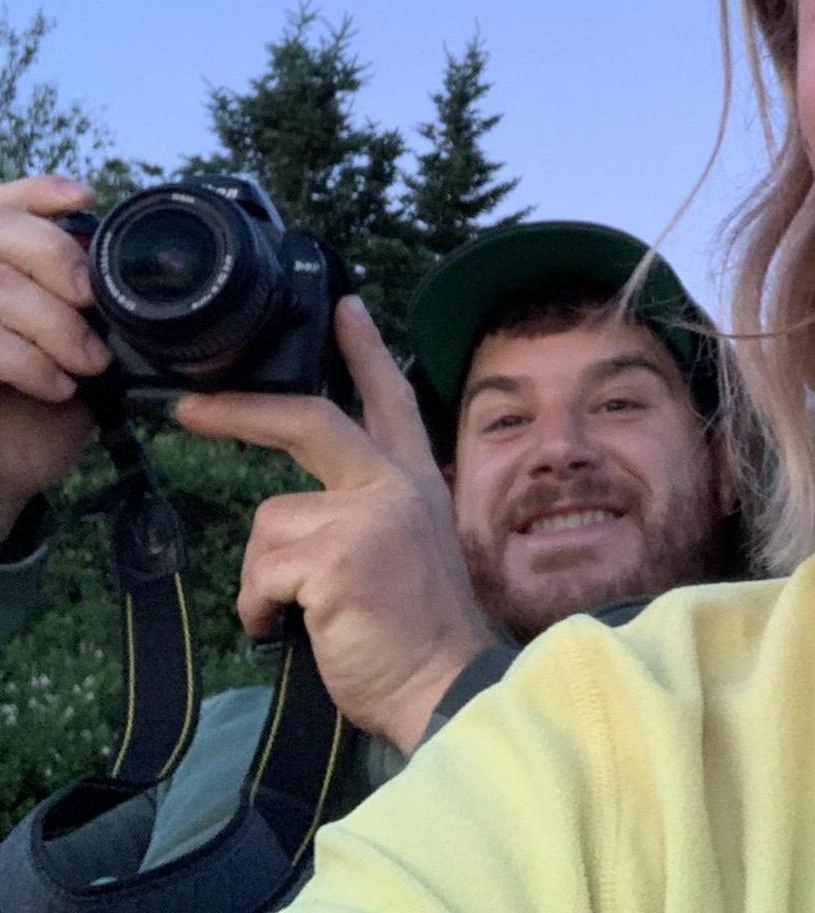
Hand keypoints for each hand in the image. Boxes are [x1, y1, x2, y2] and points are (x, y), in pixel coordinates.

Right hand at [0, 176, 108, 539]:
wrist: (2, 472)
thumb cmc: (40, 405)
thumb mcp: (71, 343)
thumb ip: (80, 300)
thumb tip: (132, 268)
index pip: (4, 203)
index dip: (38, 192)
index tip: (85, 197)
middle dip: (52, 255)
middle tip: (89, 297)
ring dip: (51, 322)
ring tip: (89, 361)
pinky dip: (26, 361)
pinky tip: (58, 385)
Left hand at [176, 296, 496, 755]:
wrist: (447, 685)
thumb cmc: (418, 631)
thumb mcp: (406, 548)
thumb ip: (368, 510)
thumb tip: (305, 507)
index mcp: (416, 479)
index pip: (390, 398)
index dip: (365, 349)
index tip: (342, 306)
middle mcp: (395, 484)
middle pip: (310, 419)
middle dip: (243, 411)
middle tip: (190, 406)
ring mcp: (368, 516)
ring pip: (269, 521)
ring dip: (264, 577)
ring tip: (300, 613)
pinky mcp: (336, 557)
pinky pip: (261, 573)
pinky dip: (262, 609)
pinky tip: (294, 630)